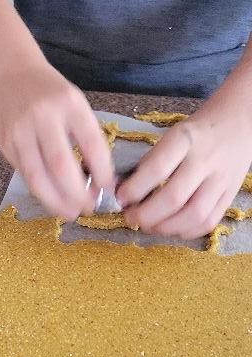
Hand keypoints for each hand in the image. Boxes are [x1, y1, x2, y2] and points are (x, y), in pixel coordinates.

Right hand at [0, 61, 113, 220]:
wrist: (9, 72)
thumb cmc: (49, 91)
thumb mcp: (75, 103)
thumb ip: (85, 135)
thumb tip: (98, 178)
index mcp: (68, 103)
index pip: (91, 143)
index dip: (102, 171)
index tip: (108, 188)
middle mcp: (42, 116)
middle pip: (60, 166)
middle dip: (77, 195)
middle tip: (88, 209)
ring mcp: (18, 131)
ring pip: (37, 177)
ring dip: (55, 201)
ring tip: (70, 212)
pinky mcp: (3, 143)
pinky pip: (23, 173)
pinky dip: (40, 190)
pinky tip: (51, 197)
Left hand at [117, 103, 251, 238]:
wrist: (236, 125)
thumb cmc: (195, 133)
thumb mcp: (170, 135)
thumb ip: (152, 160)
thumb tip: (125, 189)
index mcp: (184, 140)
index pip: (156, 169)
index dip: (134, 188)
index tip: (120, 198)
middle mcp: (204, 160)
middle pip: (174, 197)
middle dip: (146, 214)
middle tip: (130, 218)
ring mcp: (221, 180)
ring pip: (193, 215)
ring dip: (165, 227)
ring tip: (148, 226)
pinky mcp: (230, 195)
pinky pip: (209, 222)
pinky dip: (187, 231)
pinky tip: (171, 228)